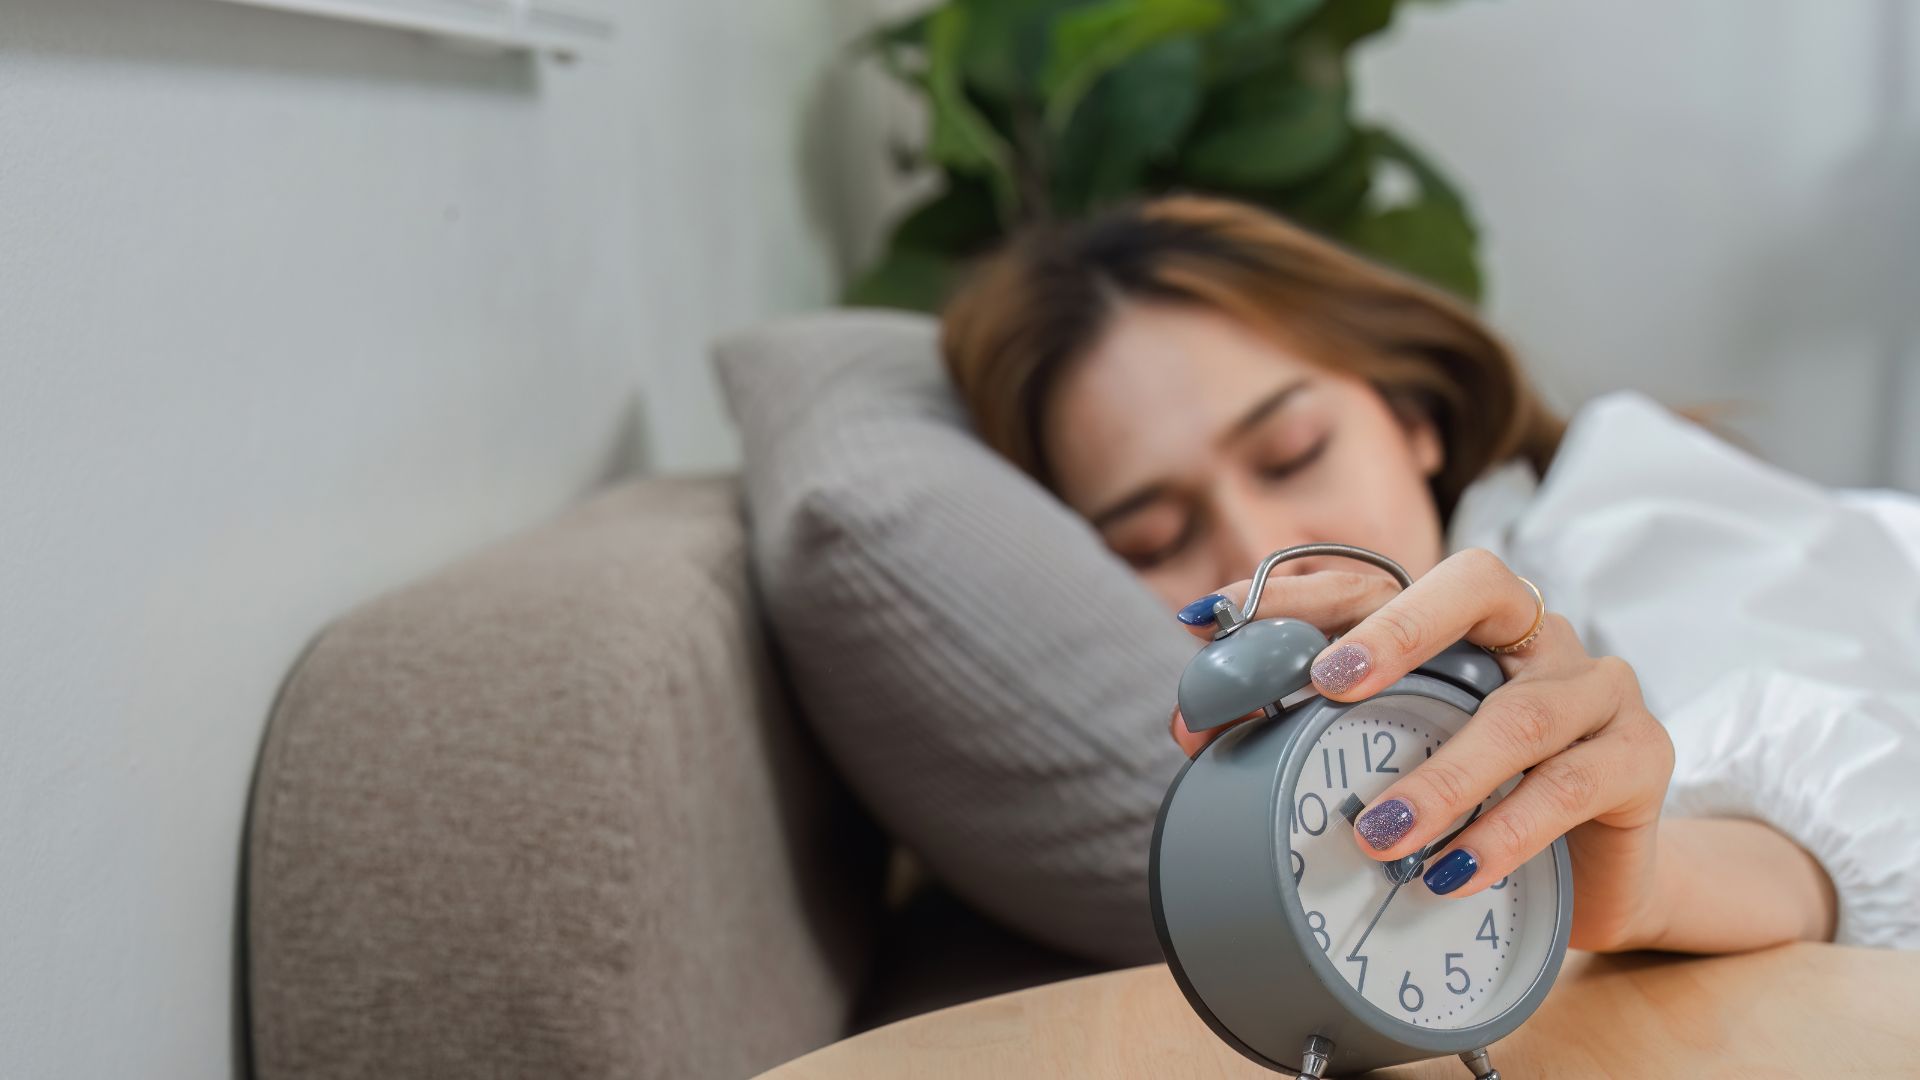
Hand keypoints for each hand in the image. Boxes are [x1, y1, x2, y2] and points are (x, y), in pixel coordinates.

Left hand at [1167, 547, 1676, 950]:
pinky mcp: (1642, 755)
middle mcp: (1532, 633)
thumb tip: (1193, 729)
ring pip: (1519, 713)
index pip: (1373, 581)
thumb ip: (1310, 737)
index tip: (1206, 622)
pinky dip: (1505, 832)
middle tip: (1329, 685)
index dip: (1291, 597)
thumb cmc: (1477, 808)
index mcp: (1460, 621)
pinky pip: (1571, 786)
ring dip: (1442, 777)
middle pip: (1475, 583)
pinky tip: (1452, 873)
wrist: (1593, 884)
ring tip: (1379, 833)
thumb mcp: (1395, 763)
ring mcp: (1595, 686)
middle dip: (1397, 628)